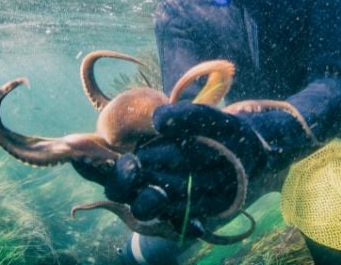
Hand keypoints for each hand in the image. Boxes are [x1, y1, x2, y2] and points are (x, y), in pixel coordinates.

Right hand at [100, 102, 266, 232]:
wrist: (256, 151)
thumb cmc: (223, 131)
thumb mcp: (210, 118)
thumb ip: (186, 116)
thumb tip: (158, 121)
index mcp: (142, 150)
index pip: (106, 159)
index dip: (90, 160)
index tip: (84, 153)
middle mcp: (148, 175)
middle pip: (118, 187)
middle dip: (123, 179)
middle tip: (134, 167)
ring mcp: (165, 196)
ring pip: (145, 205)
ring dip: (150, 200)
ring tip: (161, 194)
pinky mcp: (187, 213)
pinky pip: (178, 223)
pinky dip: (187, 225)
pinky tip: (199, 225)